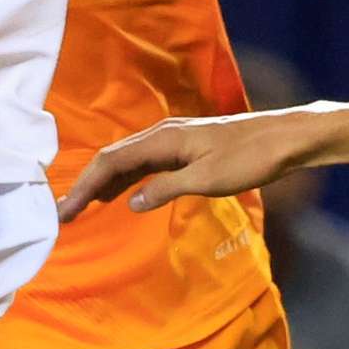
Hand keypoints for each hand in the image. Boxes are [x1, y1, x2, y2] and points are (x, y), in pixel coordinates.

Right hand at [59, 109, 322, 219]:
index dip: (84, 186)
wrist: (284, 139)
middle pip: (112, 159)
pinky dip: (125, 179)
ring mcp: (173, 139)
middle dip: (85, 185)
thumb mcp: (208, 179)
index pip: (111, 162)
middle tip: (64, 214)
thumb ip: (167, 189)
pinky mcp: (184, 147)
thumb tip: (130, 202)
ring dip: (103, 183)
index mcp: (163, 139)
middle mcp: (162, 134)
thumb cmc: (250, 158)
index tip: (65, 211)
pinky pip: (143, 163)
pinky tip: (120, 194)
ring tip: (82, 207)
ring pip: (127, 160)